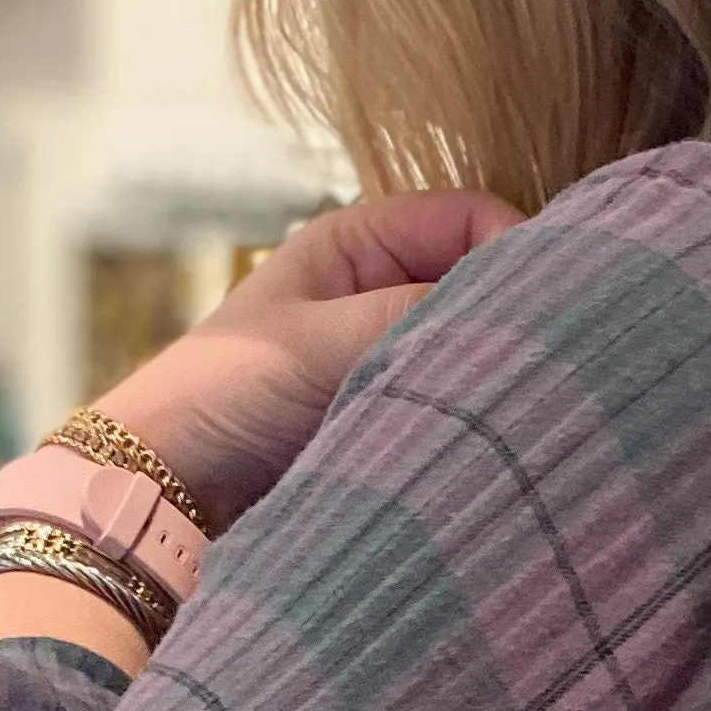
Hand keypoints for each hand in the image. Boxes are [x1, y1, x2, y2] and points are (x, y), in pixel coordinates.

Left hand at [99, 189, 522, 534]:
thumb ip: (420, 314)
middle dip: (511, 317)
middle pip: (480, 285)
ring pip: (471, 351)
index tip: (545, 301)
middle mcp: (378, 293)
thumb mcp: (324, 342)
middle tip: (546, 361)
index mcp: (358, 243)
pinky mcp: (388, 420)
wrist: (164, 492)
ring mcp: (386, 358)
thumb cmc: (223, 395)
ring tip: (517, 405)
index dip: (515, 248)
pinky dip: (471, 418)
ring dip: (490, 375)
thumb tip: (524, 302)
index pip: (471, 217)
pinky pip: (451, 406)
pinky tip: (488, 439)